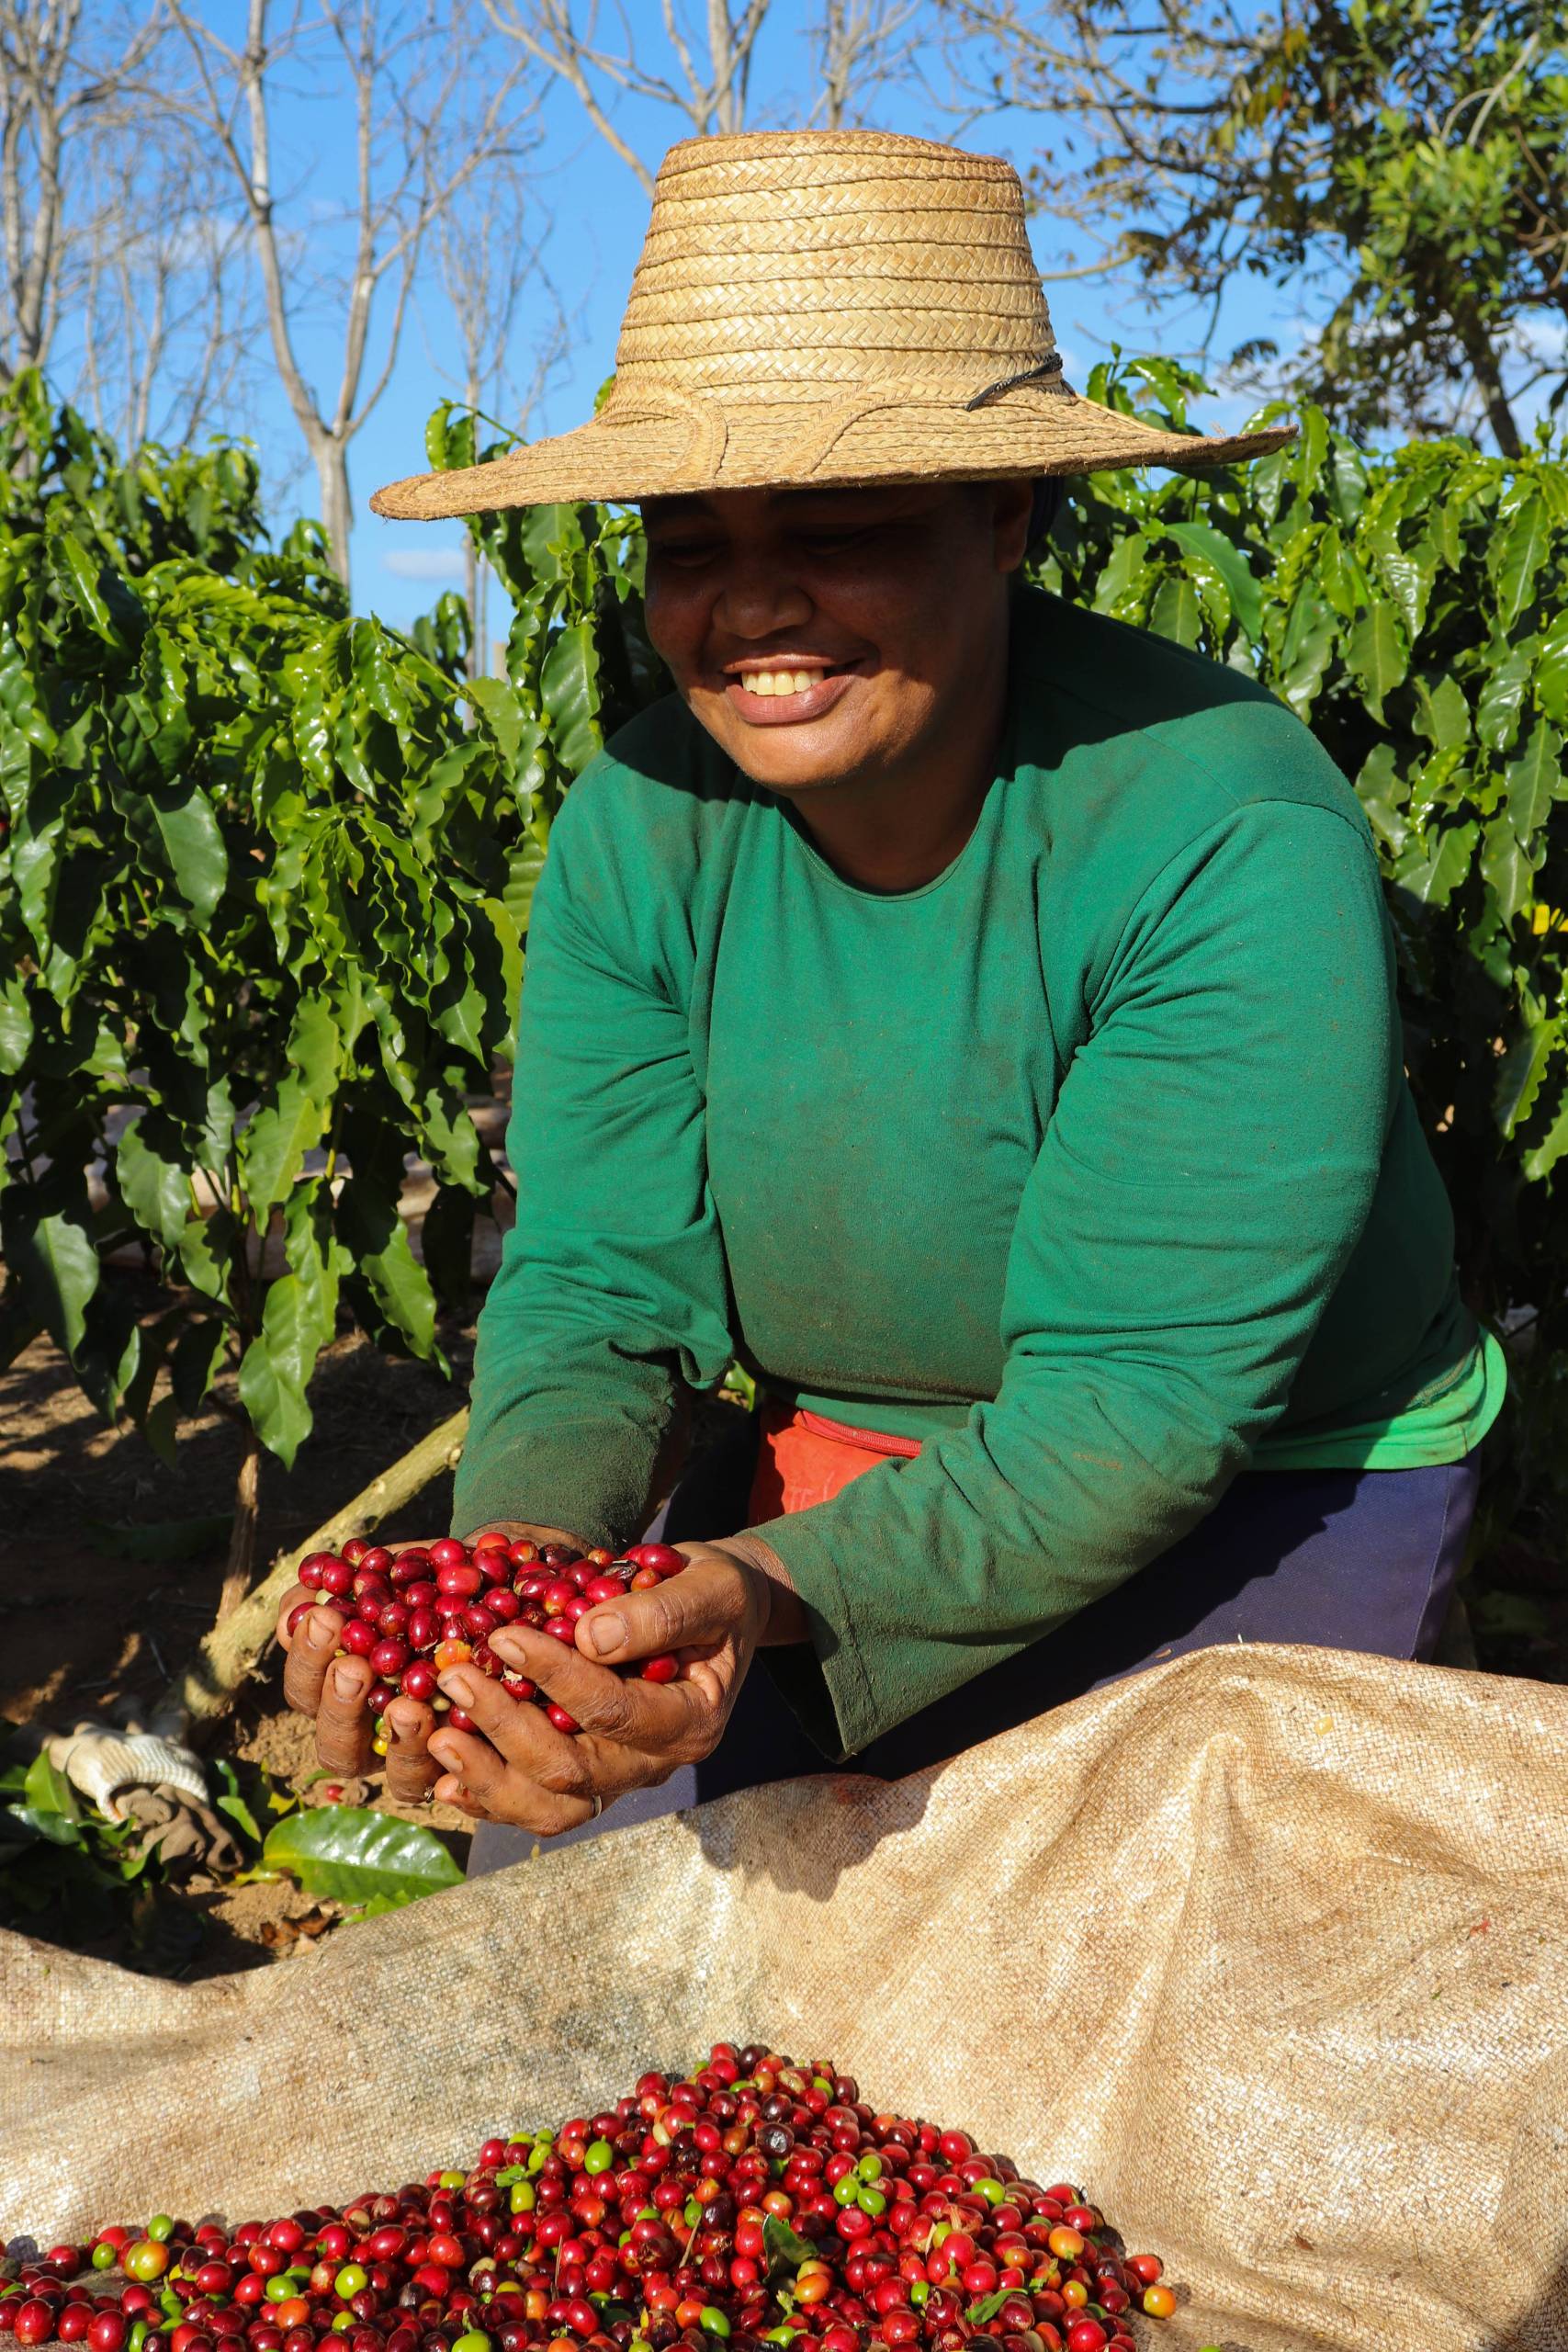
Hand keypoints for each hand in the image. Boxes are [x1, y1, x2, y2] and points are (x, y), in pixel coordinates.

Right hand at [275, 1521, 579, 1805]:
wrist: (516, 1582)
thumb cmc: (445, 1578)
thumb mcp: (401, 1568)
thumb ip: (352, 1582)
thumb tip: (303, 1601)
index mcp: (348, 1687)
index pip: (307, 1689)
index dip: (307, 1661)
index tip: (326, 1617)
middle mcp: (381, 1734)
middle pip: (337, 1749)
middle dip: (340, 1707)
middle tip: (355, 1667)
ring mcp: (431, 1759)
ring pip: (399, 1778)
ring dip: (398, 1744)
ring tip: (408, 1707)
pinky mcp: (483, 1772)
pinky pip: (466, 1785)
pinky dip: (460, 1765)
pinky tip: (463, 1732)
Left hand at [424, 1540, 787, 1833]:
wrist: (720, 1613)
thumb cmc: (717, 1593)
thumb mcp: (710, 1587)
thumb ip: (660, 1613)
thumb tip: (590, 1635)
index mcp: (690, 1722)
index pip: (612, 1711)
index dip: (554, 1675)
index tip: (504, 1636)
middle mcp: (655, 1763)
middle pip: (571, 1770)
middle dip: (504, 1725)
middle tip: (453, 1677)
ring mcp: (621, 1777)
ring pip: (549, 1805)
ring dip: (488, 1776)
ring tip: (438, 1737)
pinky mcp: (591, 1775)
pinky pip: (537, 1803)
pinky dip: (489, 1796)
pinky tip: (445, 1779)